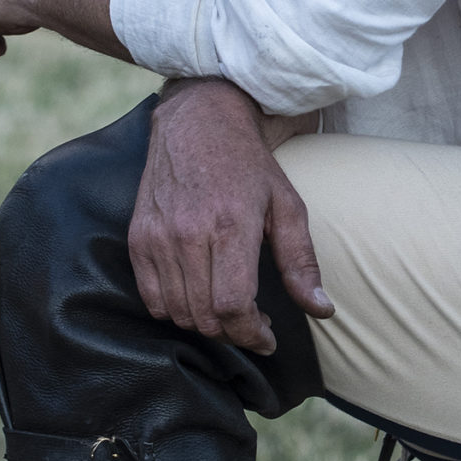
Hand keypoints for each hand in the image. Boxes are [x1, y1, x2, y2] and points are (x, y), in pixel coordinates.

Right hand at [128, 77, 332, 349]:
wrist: (198, 122)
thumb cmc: (249, 165)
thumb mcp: (287, 206)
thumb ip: (301, 262)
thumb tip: (322, 311)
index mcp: (230, 226)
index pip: (232, 306)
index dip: (251, 334)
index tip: (267, 338)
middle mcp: (188, 234)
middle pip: (204, 316)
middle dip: (233, 333)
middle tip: (253, 324)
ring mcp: (157, 236)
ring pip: (177, 312)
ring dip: (205, 324)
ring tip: (228, 311)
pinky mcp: (138, 237)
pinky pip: (150, 297)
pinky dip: (174, 310)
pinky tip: (197, 297)